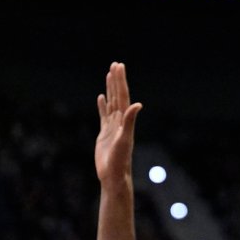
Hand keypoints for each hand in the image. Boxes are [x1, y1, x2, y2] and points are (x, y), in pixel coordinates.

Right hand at [95, 62, 141, 183]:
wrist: (113, 175)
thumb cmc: (119, 160)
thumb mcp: (124, 139)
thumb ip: (130, 121)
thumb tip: (138, 104)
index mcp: (125, 120)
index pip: (122, 95)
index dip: (120, 81)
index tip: (119, 66)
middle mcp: (120, 120)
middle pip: (118, 95)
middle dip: (117, 80)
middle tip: (115, 64)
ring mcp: (112, 126)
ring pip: (111, 103)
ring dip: (111, 89)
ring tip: (109, 75)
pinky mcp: (104, 133)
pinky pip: (103, 115)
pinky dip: (102, 105)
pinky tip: (101, 97)